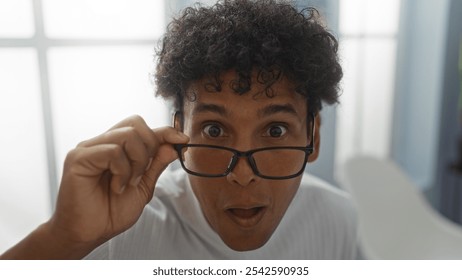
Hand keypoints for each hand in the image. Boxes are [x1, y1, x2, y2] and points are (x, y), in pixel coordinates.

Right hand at [47, 115, 188, 247]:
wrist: (88, 234)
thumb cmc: (111, 213)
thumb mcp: (143, 188)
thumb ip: (156, 165)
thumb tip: (173, 146)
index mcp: (115, 148)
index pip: (142, 128)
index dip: (165, 131)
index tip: (182, 140)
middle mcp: (101, 143)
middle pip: (136, 124)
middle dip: (149, 148)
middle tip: (141, 175)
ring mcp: (88, 148)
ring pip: (127, 134)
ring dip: (136, 162)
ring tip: (127, 183)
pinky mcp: (78, 157)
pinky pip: (113, 151)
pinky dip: (122, 170)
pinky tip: (116, 187)